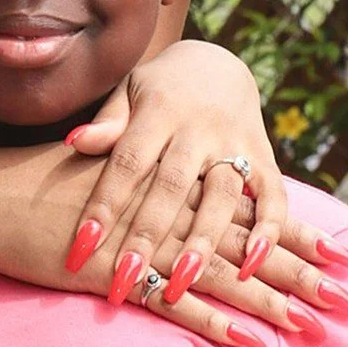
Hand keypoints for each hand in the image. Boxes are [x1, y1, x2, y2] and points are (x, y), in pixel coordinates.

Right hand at [0, 144, 347, 346]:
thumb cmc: (46, 184)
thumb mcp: (106, 173)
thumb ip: (151, 184)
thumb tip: (191, 202)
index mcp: (164, 184)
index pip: (242, 209)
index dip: (295, 232)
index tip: (344, 251)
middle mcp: (161, 209)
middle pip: (244, 243)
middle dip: (302, 271)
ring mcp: (138, 242)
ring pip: (219, 273)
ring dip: (271, 299)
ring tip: (318, 322)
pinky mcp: (113, 273)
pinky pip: (171, 302)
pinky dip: (213, 321)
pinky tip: (249, 341)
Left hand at [63, 41, 294, 300]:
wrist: (216, 61)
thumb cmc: (158, 88)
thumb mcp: (129, 92)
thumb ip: (108, 122)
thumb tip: (74, 141)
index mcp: (158, 111)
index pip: (128, 162)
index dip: (104, 204)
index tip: (81, 247)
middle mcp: (197, 127)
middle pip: (171, 186)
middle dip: (147, 236)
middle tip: (125, 282)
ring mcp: (234, 142)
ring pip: (221, 195)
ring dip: (202, 242)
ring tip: (179, 284)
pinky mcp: (265, 155)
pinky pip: (273, 196)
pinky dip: (267, 231)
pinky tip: (250, 266)